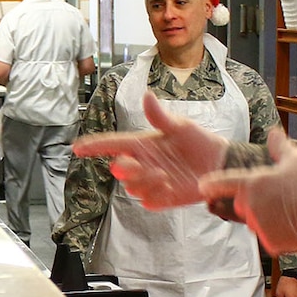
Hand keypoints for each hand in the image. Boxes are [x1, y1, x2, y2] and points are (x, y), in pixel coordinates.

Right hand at [73, 95, 228, 208]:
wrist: (219, 164)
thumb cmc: (199, 141)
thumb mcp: (181, 126)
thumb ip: (160, 116)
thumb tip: (146, 96)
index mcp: (142, 144)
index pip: (112, 144)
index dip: (94, 146)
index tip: (77, 147)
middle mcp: (142, 163)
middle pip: (119, 169)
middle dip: (124, 168)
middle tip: (138, 165)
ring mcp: (150, 182)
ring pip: (132, 187)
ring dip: (145, 182)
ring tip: (166, 176)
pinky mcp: (161, 198)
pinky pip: (147, 201)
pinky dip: (155, 196)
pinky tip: (170, 188)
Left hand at [199, 129, 296, 254]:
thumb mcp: (296, 158)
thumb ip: (279, 146)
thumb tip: (274, 132)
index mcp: (251, 185)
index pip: (221, 184)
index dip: (210, 184)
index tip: (203, 186)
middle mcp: (249, 208)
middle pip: (242, 204)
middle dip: (253, 201)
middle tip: (277, 196)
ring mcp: (258, 227)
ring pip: (256, 222)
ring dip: (266, 217)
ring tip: (290, 209)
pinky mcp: (270, 244)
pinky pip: (269, 237)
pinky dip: (278, 233)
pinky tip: (294, 225)